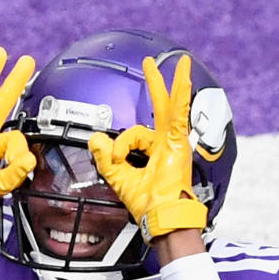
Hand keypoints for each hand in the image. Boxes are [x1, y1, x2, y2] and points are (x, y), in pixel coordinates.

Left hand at [88, 55, 207, 241]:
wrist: (160, 217)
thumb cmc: (147, 204)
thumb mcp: (118, 177)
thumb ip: (105, 159)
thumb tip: (94, 139)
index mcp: (155, 152)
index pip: (133, 134)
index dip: (120, 144)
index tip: (115, 158)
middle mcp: (167, 144)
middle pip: (161, 107)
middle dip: (156, 84)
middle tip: (149, 63)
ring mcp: (175, 143)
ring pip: (172, 107)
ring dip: (175, 83)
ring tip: (182, 63)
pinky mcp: (178, 144)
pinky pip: (179, 115)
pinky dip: (182, 96)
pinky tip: (184, 79)